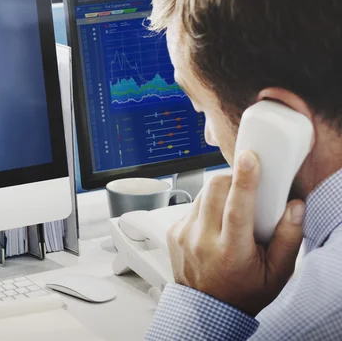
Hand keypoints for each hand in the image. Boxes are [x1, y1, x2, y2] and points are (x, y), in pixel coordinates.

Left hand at [167, 150, 305, 315]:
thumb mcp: (276, 274)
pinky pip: (191, 205)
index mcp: (231, 251)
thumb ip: (288, 239)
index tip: (250, 158)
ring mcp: (184, 235)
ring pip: (201, 193)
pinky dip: (206, 206)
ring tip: (230, 211)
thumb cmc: (242, 292)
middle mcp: (203, 240)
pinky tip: (214, 224)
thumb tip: (294, 207)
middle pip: (214, 189)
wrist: (206, 309)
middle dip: (231, 178)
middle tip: (244, 186)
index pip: (236, 207)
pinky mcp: (174, 231)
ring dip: (218, 193)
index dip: (244, 179)